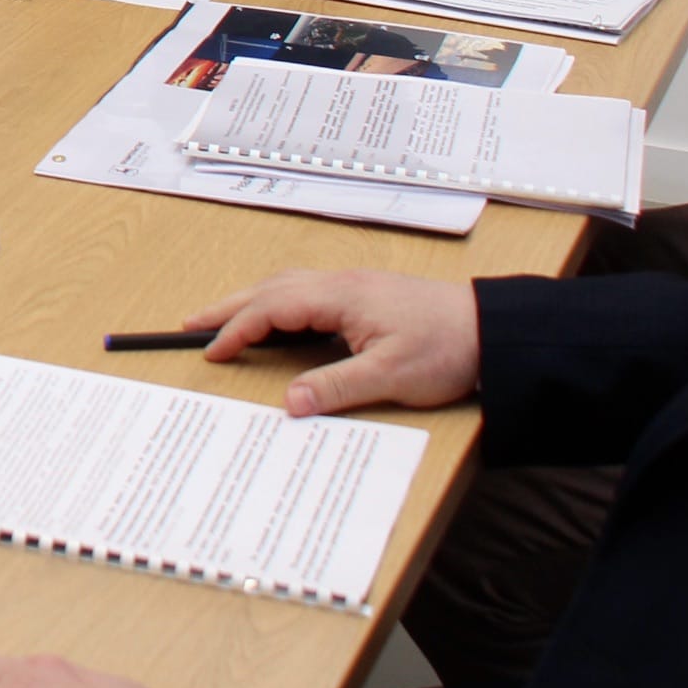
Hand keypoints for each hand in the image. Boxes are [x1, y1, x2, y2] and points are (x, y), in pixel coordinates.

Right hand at [188, 268, 480, 416]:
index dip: (238, 329)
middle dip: (230, 306)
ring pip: (288, 285)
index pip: (273, 308)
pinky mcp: (367, 295)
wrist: (493, 330)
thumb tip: (289, 402)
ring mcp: (355, 287)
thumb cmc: (448, 348)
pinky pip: (307, 291)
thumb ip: (335, 388)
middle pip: (271, 288)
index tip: (211, 350)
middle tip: (193, 324)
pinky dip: (279, 302)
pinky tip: (279, 318)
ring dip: (253, 301)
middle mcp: (342, 284)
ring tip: (226, 319)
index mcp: (341, 296)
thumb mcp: (390, 376)